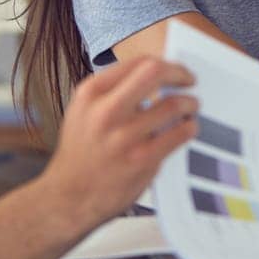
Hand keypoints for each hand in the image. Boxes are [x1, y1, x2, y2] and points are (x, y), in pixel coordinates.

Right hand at [39, 56, 196, 229]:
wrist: (68, 196)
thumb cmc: (80, 152)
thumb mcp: (83, 109)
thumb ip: (112, 90)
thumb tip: (153, 73)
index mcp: (91, 93)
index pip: (138, 62)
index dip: (164, 63)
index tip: (174, 70)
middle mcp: (106, 111)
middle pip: (155, 72)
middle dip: (180, 73)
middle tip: (189, 80)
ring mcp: (123, 136)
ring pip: (173, 105)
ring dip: (189, 103)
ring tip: (191, 107)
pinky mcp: (140, 159)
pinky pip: (178, 134)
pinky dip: (189, 128)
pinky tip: (187, 128)